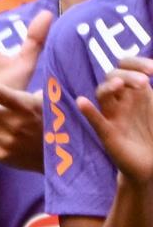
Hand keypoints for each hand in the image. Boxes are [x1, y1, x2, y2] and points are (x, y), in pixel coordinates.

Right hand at [78, 57, 152, 184]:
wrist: (151, 164)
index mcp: (136, 90)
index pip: (126, 64)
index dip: (137, 62)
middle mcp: (122, 99)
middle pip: (113, 75)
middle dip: (128, 74)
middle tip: (144, 82)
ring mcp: (113, 115)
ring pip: (102, 93)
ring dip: (109, 87)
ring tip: (119, 85)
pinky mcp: (108, 133)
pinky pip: (95, 120)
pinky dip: (88, 111)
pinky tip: (82, 102)